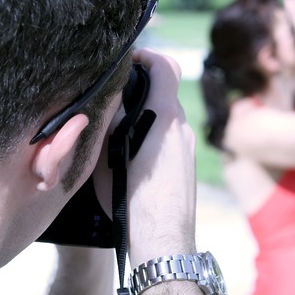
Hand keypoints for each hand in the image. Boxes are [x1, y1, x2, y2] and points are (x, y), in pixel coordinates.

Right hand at [125, 48, 196, 265]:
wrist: (163, 238)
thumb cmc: (132, 198)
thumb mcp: (109, 155)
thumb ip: (110, 121)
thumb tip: (108, 97)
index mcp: (165, 117)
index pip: (165, 67)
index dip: (148, 56)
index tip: (129, 60)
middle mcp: (181, 128)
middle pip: (163, 94)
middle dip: (140, 91)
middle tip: (115, 100)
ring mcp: (186, 147)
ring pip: (165, 119)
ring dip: (145, 117)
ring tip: (119, 133)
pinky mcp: (186, 164)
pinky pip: (169, 139)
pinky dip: (152, 136)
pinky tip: (133, 156)